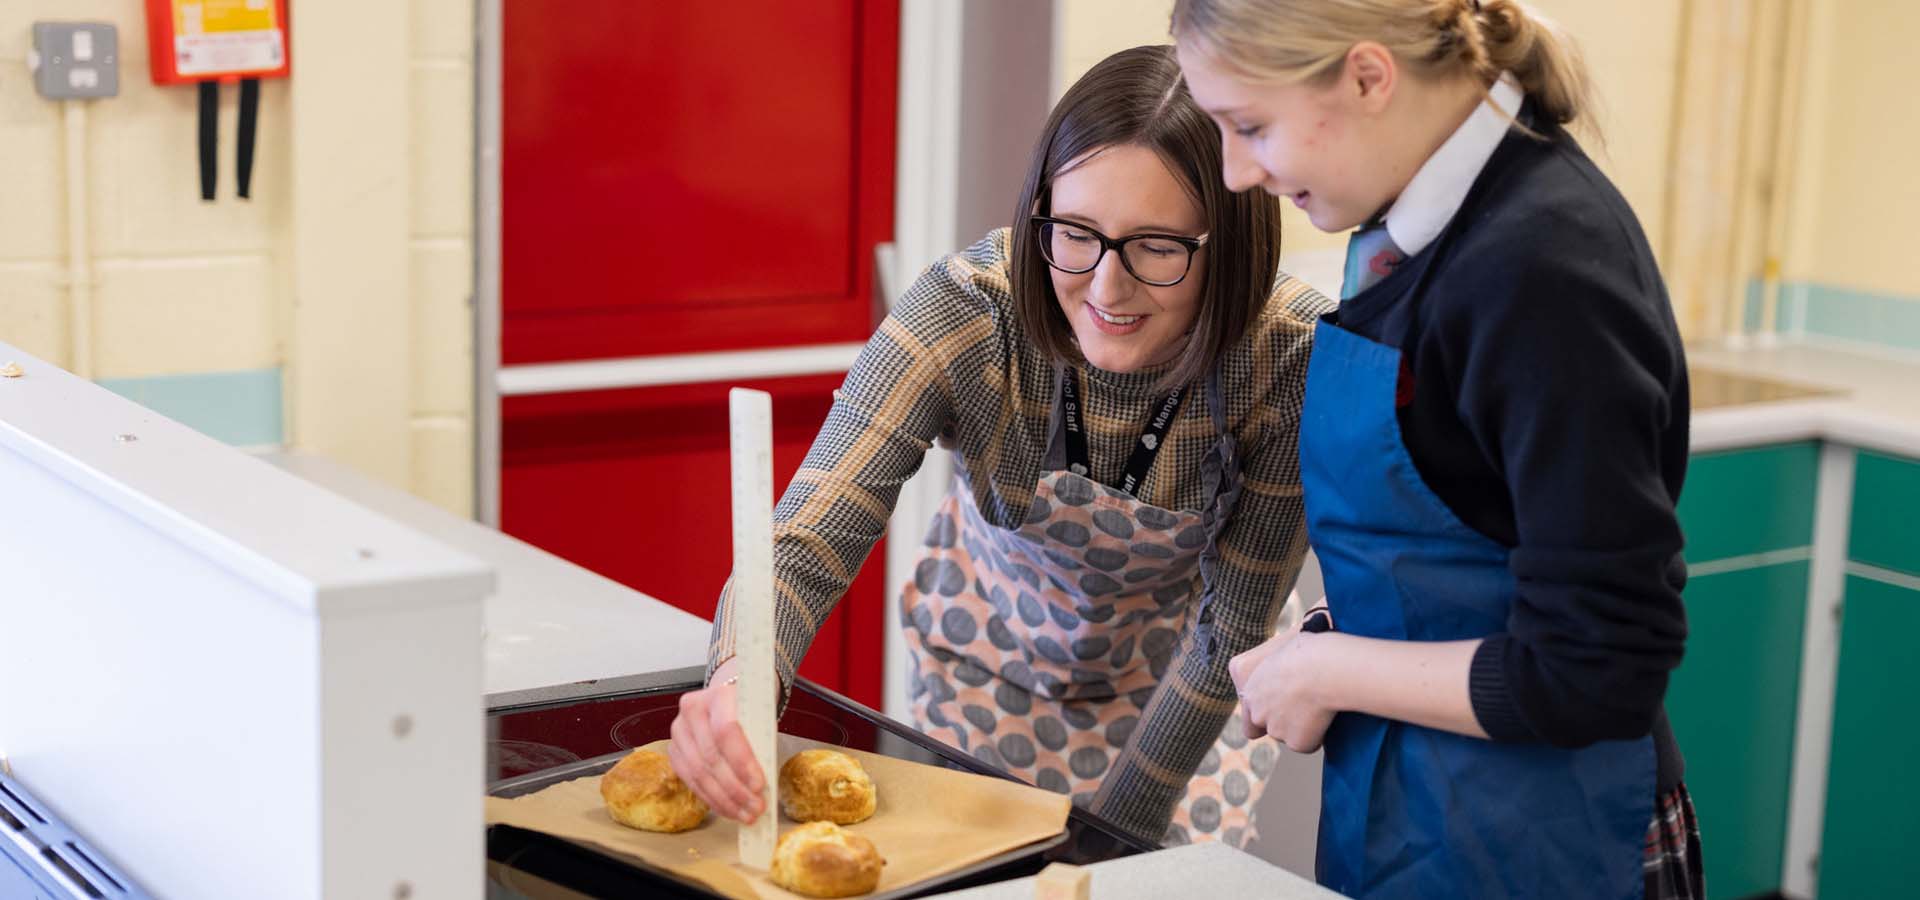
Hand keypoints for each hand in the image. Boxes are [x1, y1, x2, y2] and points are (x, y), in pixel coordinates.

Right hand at [667, 658, 767, 822]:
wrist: (727, 698)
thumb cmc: (749, 709)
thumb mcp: (761, 717)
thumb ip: (760, 745)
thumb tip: (761, 787)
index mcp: (718, 695)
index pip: (726, 731)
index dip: (742, 761)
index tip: (759, 785)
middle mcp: (692, 709)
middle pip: (711, 756)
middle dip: (735, 789)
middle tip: (756, 808)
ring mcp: (679, 730)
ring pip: (698, 772)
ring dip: (724, 799)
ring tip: (745, 815)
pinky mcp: (673, 749)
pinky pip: (690, 779)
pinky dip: (711, 798)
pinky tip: (727, 809)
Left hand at [1228, 615, 1337, 752]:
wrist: (1327, 664)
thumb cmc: (1311, 643)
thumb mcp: (1284, 645)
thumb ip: (1273, 663)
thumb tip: (1284, 667)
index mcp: (1241, 671)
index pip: (1245, 697)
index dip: (1266, 698)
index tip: (1283, 691)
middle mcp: (1251, 704)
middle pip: (1260, 722)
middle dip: (1277, 717)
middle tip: (1301, 703)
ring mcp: (1272, 726)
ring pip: (1284, 733)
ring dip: (1297, 724)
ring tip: (1318, 701)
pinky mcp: (1295, 741)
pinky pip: (1306, 742)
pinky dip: (1315, 734)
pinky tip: (1326, 714)